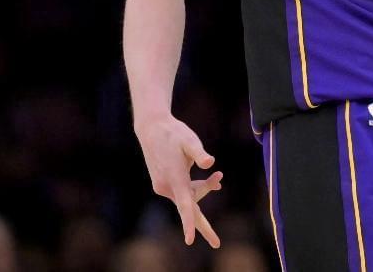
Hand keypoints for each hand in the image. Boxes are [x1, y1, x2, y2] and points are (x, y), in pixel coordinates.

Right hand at [134, 114, 222, 247]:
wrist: (152, 129)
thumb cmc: (174, 133)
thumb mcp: (189, 140)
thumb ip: (199, 153)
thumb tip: (210, 162)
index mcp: (176, 179)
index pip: (184, 205)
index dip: (189, 223)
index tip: (189, 240)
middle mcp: (167, 187)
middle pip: (190, 208)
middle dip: (203, 226)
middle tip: (217, 243)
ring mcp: (163, 187)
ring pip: (189, 197)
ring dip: (205, 190)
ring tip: (219, 177)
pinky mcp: (163, 184)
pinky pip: (184, 192)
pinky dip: (197, 188)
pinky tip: (213, 179)